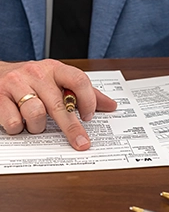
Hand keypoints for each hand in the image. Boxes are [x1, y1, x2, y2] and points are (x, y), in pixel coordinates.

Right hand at [0, 59, 116, 150]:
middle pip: (59, 104)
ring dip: (39, 126)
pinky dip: (19, 128)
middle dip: (72, 128)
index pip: (79, 80)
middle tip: (81, 142)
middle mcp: (37, 73)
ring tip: (37, 123)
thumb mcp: (59, 81)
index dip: (87, 100)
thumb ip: (85, 93)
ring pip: (36, 114)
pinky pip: (13, 122)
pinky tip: (19, 122)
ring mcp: (16, 84)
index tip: (89, 116)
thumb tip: (111, 105)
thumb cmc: (33, 80)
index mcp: (56, 69)